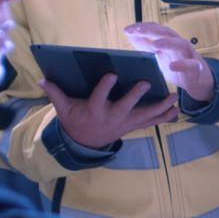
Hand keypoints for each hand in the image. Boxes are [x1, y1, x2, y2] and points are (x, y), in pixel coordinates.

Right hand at [40, 73, 178, 149]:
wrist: (84, 143)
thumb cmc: (75, 121)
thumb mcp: (63, 108)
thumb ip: (55, 93)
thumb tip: (41, 79)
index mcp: (94, 110)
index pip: (99, 97)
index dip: (105, 86)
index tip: (111, 74)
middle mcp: (111, 117)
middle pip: (126, 107)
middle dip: (136, 96)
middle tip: (146, 83)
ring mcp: (124, 123)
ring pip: (144, 116)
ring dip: (160, 108)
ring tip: (174, 98)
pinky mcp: (132, 126)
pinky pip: (150, 122)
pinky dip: (164, 117)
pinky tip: (177, 110)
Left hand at [125, 22, 213, 102]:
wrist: (198, 80)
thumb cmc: (178, 64)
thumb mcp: (159, 55)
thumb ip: (146, 45)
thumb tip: (130, 35)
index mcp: (169, 40)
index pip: (155, 28)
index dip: (142, 27)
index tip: (127, 30)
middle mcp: (179, 43)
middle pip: (166, 32)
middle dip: (151, 30)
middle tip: (136, 31)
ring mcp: (189, 54)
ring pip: (180, 44)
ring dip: (168, 43)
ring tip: (155, 44)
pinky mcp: (196, 67)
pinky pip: (190, 64)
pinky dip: (182, 64)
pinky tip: (172, 66)